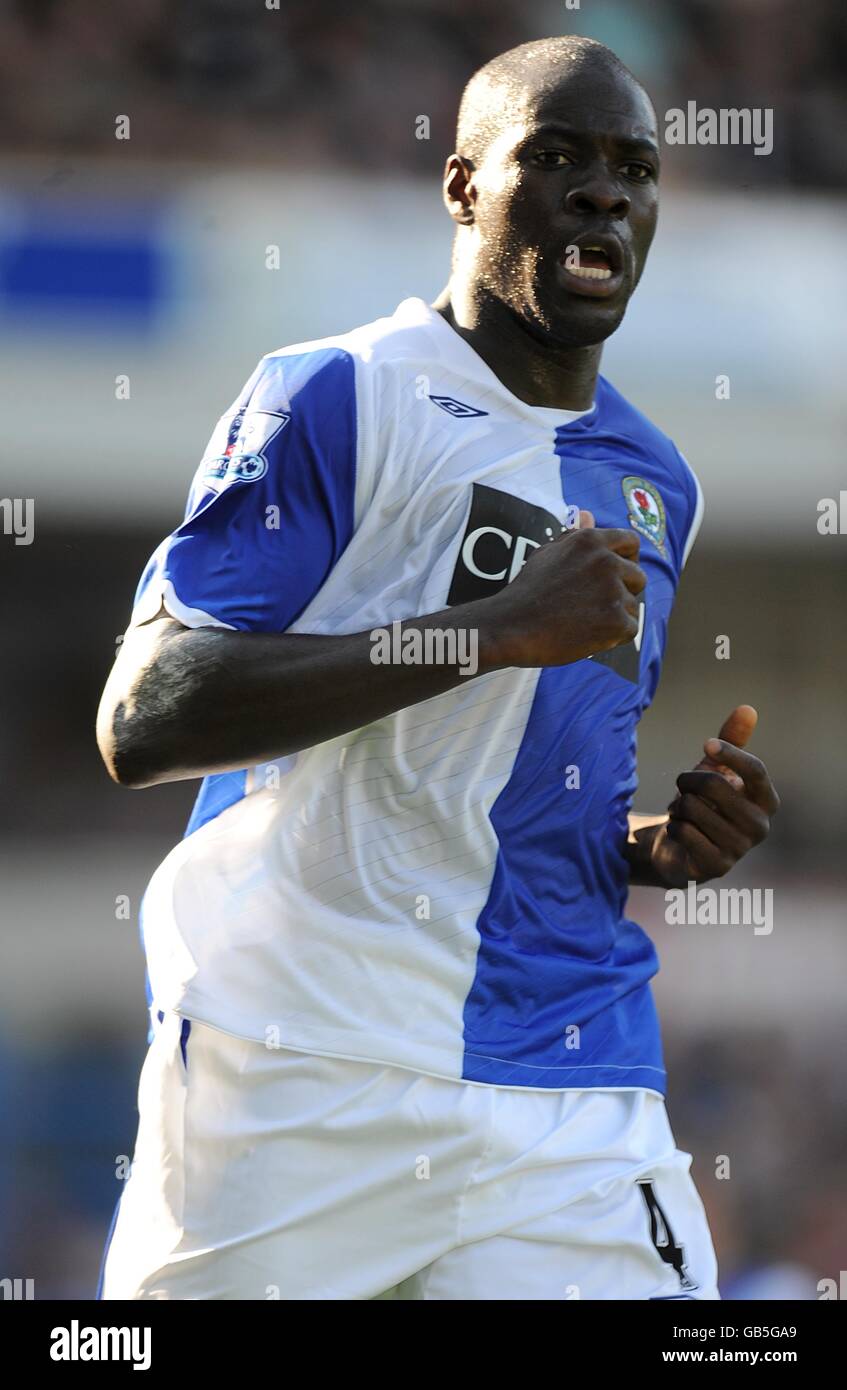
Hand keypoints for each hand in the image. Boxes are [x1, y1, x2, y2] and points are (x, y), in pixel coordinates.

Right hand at [484, 510, 647, 667]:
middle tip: (595, 604)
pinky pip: (630, 629)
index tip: (617, 574)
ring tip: (582, 621)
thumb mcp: (547, 553)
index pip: (631, 543)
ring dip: (614, 616)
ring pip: (631, 605)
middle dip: (623, 591)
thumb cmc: (527, 591)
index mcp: (590, 540)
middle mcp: (605, 561)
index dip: (627, 560)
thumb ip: (574, 535)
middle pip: (638, 577)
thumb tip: (588, 514)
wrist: (511, 627)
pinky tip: (587, 634)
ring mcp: (612, 591)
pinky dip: (613, 636)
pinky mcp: (616, 621)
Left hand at [648, 705, 779, 887]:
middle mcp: (760, 826)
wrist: (682, 847)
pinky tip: (680, 833)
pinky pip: (683, 831)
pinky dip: (673, 826)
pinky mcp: (716, 866)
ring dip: (678, 806)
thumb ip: (732, 740)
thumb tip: (748, 709)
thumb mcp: (715, 768)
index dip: (731, 754)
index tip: (706, 745)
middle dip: (688, 781)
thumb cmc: (704, 803)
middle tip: (683, 787)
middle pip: (716, 786)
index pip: (755, 770)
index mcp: (767, 800)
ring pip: (692, 808)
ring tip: (684, 815)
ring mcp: (739, 848)